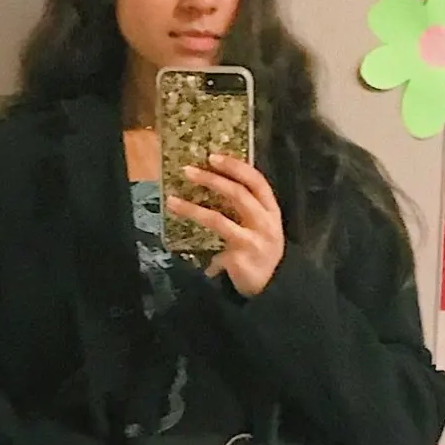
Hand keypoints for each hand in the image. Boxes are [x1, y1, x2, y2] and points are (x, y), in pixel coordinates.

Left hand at [166, 153, 284, 297]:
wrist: (271, 287)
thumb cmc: (261, 251)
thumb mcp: (261, 225)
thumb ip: (246, 207)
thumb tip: (213, 180)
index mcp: (271, 211)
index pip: (256, 181)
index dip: (235, 167)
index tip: (213, 156)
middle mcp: (265, 223)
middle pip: (238, 194)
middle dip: (211, 180)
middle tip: (188, 171)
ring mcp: (253, 242)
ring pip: (218, 220)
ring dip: (193, 209)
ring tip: (172, 201)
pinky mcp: (240, 259)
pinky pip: (214, 249)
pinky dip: (200, 247)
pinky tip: (185, 246)